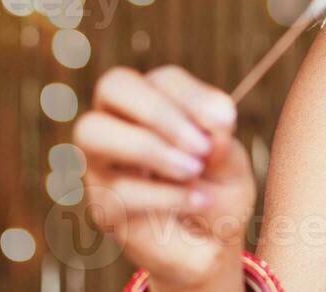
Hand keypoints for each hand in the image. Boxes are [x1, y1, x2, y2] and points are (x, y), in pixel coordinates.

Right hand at [75, 65, 255, 291]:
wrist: (210, 245)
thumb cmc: (218, 191)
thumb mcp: (232, 166)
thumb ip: (222, 146)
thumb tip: (210, 135)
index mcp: (158, 103)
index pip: (163, 79)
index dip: (194, 96)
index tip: (227, 123)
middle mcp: (121, 124)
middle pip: (113, 85)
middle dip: (158, 111)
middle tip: (200, 146)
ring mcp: (103, 163)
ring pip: (94, 130)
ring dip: (148, 147)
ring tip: (192, 170)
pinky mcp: (103, 204)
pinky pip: (120, 188)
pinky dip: (165, 194)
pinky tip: (197, 201)